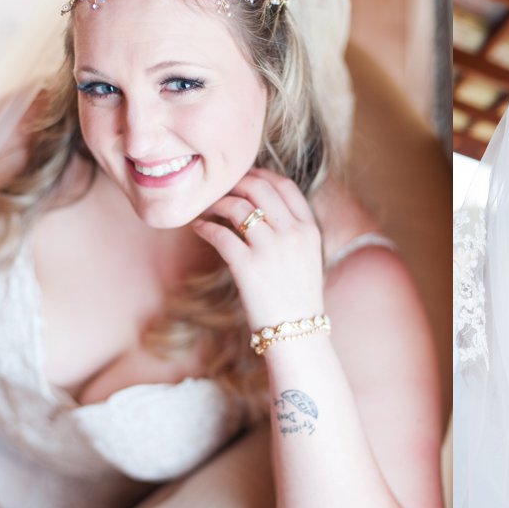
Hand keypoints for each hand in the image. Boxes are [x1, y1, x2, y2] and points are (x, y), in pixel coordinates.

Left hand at [192, 168, 324, 328]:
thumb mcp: (308, 256)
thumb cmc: (298, 297)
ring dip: (217, 203)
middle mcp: (293, 233)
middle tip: (220, 189)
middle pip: (260, 188)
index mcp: (309, 229)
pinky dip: (205, 227)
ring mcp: (271, 249)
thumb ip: (292, 230)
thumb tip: (262, 208)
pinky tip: (198, 228)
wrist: (298, 332)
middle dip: (236, 183)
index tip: (244, 178)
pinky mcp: (248, 266)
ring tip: (206, 208)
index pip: (285, 185)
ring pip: (238, 206)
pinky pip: (220, 234)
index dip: (261, 175)